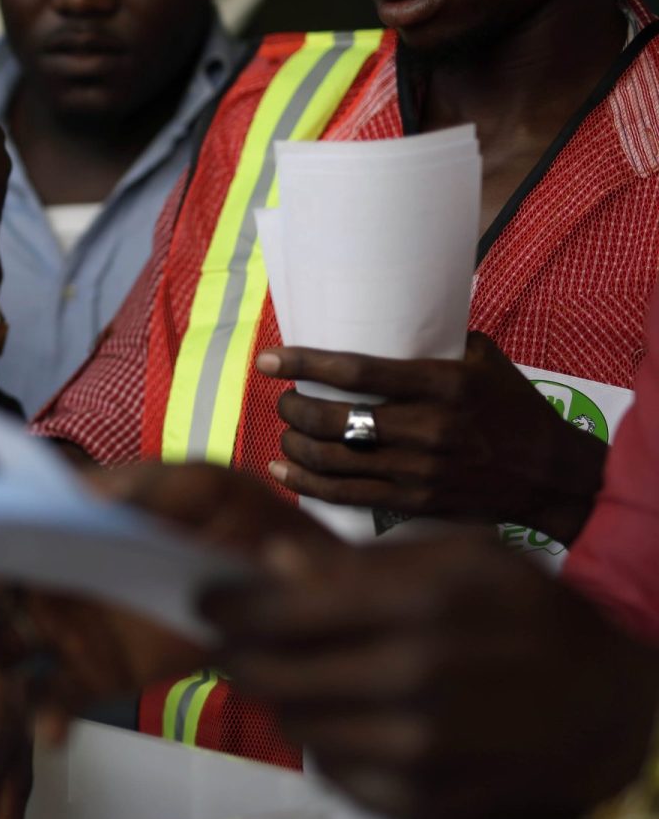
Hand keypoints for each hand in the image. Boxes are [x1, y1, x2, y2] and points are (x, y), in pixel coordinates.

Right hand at [0, 463, 328, 738]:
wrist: (291, 588)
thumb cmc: (240, 518)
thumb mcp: (208, 486)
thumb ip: (155, 487)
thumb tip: (93, 503)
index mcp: (63, 519)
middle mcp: (51, 572)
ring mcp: (67, 628)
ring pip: (2, 653)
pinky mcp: (93, 674)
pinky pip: (53, 700)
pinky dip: (45, 720)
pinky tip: (54, 738)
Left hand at [204, 529, 658, 818]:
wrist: (615, 709)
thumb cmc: (531, 615)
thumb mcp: (461, 555)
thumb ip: (360, 560)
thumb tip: (271, 559)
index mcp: (416, 604)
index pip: (279, 612)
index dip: (228, 608)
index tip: (207, 603)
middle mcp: (412, 678)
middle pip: (273, 676)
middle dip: (241, 656)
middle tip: (234, 644)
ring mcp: (418, 747)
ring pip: (296, 728)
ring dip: (281, 702)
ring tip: (291, 679)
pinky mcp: (425, 800)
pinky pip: (335, 777)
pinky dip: (325, 748)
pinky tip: (341, 721)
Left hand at [258, 333, 608, 540]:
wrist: (549, 475)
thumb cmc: (513, 408)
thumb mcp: (484, 361)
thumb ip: (435, 341)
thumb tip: (383, 317)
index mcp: (442, 385)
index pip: (357, 370)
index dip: (304, 363)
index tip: (268, 359)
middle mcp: (426, 428)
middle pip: (332, 419)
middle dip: (293, 406)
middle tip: (285, 397)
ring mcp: (417, 470)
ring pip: (330, 459)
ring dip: (294, 442)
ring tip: (287, 429)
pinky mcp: (412, 501)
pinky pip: (343, 494)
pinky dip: (303, 484)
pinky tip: (283, 470)